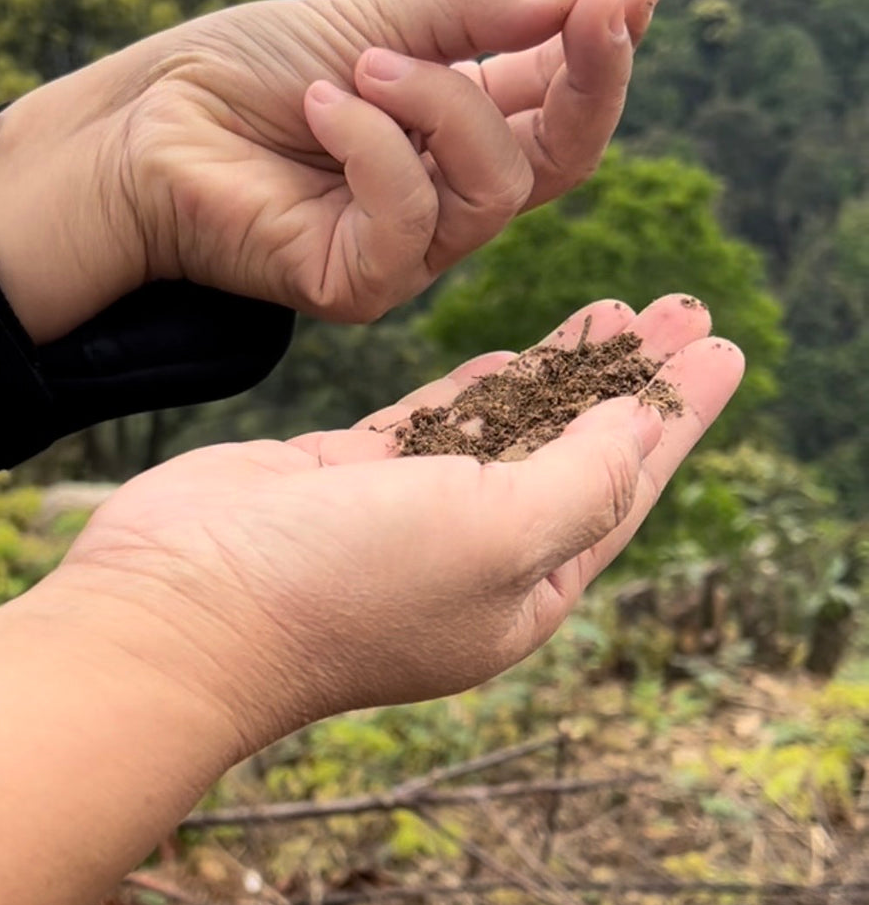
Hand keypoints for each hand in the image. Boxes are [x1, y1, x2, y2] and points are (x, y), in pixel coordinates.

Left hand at [0, 0, 664, 341]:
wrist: (146, 125)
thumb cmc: (246, 76)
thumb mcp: (371, 21)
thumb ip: (470, 15)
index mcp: (455, 130)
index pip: (557, 106)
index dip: (606, 51)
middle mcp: (445, 196)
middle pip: (560, 161)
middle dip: (588, 80)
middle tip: (591, 5)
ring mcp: (408, 248)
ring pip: (494, 188)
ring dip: (438, 104)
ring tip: (360, 67)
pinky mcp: (361, 283)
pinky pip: (410, 219)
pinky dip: (374, 148)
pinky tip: (321, 108)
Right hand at [47, 293, 741, 752]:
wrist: (181, 599)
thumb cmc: (341, 585)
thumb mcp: (493, 539)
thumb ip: (580, 484)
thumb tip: (642, 432)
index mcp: (521, 591)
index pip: (625, 489)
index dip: (679, 416)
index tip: (723, 347)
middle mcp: (472, 555)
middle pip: (576, 449)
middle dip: (630, 379)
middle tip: (681, 306)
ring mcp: (408, 510)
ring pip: (508, 423)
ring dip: (562, 368)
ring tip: (617, 307)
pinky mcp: (352, 470)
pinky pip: (436, 418)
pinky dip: (479, 383)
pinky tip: (519, 350)